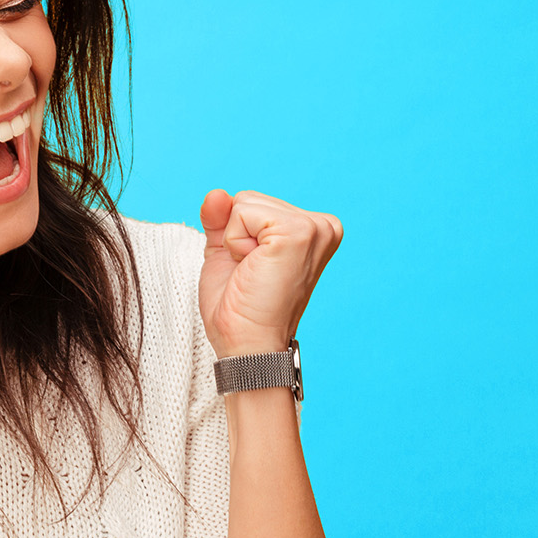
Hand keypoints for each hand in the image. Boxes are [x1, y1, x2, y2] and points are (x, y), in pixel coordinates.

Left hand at [197, 189, 342, 358]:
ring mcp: (314, 227)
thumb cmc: (239, 308)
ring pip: (244, 203)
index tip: (253, 270)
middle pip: (248, 199)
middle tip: (252, 274)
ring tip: (255, 273)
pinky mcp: (299, 232)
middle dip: (236, 236)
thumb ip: (221, 220)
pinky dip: (235, 242)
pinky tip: (253, 268)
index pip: (253, 203)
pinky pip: (242, 212)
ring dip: (235, 241)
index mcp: (312, 230)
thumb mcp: (226, 253)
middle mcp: (322, 225)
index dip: (237, 236)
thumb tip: (215, 193)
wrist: (247, 345)